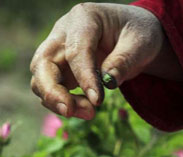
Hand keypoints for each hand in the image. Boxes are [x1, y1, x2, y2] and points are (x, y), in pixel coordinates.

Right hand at [30, 3, 182, 119]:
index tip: (97, 100)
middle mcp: (63, 34)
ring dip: (58, 101)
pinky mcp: (59, 71)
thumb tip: (108, 82)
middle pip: (43, 62)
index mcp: (84, 18)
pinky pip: (51, 90)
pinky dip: (63, 104)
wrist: (134, 38)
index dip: (84, 77)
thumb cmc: (138, 35)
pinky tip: (86, 110)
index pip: (76, 50)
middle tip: (70, 112)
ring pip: (42, 79)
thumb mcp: (141, 44)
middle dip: (52, 91)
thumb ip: (125, 61)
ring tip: (90, 113)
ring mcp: (58, 53)